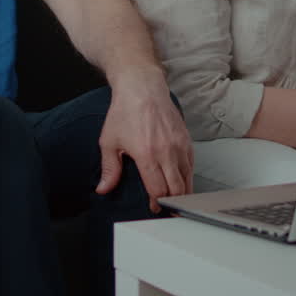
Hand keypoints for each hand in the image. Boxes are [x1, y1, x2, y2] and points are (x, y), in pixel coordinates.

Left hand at [96, 69, 193, 211]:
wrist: (142, 88)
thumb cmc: (125, 112)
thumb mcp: (109, 141)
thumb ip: (109, 169)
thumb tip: (103, 188)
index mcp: (147, 154)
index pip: (158, 190)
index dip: (157, 203)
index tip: (153, 207)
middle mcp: (167, 152)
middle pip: (176, 189)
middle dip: (172, 203)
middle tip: (165, 208)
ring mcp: (179, 145)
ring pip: (187, 179)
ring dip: (182, 192)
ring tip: (175, 199)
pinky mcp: (187, 140)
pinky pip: (192, 165)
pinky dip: (188, 177)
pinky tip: (181, 181)